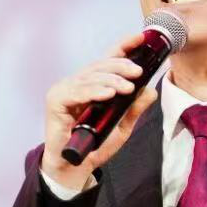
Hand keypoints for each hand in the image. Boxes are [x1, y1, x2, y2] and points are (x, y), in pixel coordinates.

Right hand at [42, 29, 157, 189]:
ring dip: (111, 80)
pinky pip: (77, 91)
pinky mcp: (55, 101)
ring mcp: (64, 90)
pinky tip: (109, 93)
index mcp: (92, 85)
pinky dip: (94, 91)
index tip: (141, 38)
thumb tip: (151, 91)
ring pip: (91, 77)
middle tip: (138, 72)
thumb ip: (134, 109)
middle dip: (121, 66)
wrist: (74, 168)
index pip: (108, 60)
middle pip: (100, 65)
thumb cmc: (94, 145)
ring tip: (127, 87)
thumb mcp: (121, 126)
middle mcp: (77, 83)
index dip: (123, 47)